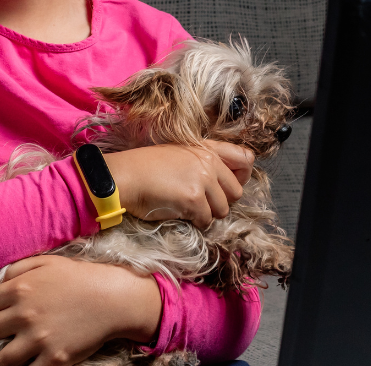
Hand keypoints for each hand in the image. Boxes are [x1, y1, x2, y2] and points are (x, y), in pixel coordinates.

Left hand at [0, 255, 160, 365]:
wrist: (113, 299)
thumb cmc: (80, 277)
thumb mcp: (47, 261)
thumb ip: (17, 268)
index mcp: (20, 288)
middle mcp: (24, 314)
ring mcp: (38, 339)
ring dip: (0, 356)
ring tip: (8, 352)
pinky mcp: (53, 359)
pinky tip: (29, 361)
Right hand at [104, 141, 254, 228]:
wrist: (125, 176)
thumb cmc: (146, 167)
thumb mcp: (180, 153)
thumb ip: (204, 161)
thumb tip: (224, 181)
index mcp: (207, 149)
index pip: (245, 159)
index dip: (241, 176)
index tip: (228, 186)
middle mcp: (209, 162)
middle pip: (236, 191)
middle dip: (222, 202)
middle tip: (202, 203)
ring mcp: (203, 180)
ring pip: (223, 209)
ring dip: (208, 214)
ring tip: (189, 208)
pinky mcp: (194, 199)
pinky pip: (207, 220)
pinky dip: (196, 222)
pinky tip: (180, 213)